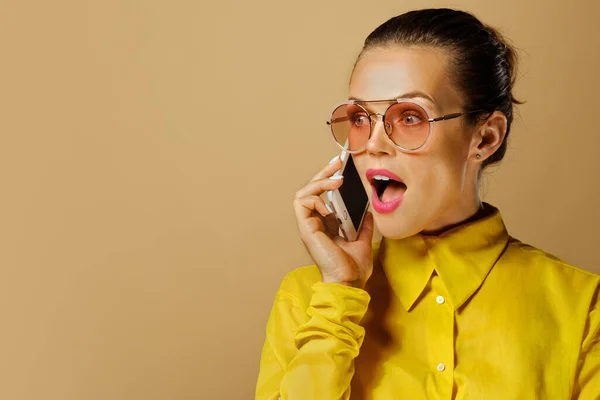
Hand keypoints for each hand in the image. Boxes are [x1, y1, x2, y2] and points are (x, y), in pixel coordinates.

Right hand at [293, 156, 374, 287]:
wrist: (349, 282)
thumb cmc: (354, 268)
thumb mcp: (362, 241)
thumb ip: (363, 226)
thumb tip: (368, 211)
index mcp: (326, 226)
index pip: (322, 196)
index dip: (329, 180)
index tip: (342, 168)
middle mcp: (315, 223)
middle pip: (312, 191)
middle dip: (324, 173)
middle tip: (338, 162)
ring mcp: (309, 226)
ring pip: (304, 193)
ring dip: (319, 182)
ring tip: (337, 179)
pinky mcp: (306, 228)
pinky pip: (302, 203)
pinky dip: (315, 196)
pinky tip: (330, 200)